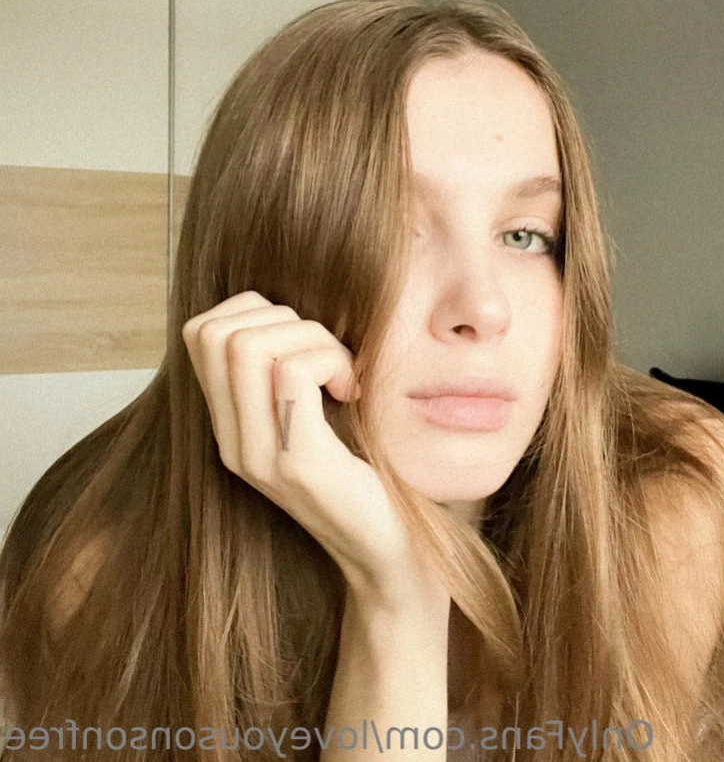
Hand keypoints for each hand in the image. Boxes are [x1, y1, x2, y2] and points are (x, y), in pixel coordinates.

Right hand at [181, 290, 434, 602]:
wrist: (392, 551)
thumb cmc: (367, 468)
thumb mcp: (316, 410)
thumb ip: (289, 367)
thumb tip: (289, 306)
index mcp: (231, 423)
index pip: (199, 332)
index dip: (252, 310)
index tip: (302, 340)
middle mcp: (231, 440)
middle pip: (217, 332)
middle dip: (283, 319)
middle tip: (327, 355)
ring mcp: (258, 454)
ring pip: (249, 346)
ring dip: (310, 339)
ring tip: (342, 373)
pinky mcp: (296, 462)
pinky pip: (290, 373)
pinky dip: (328, 361)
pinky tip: (351, 390)